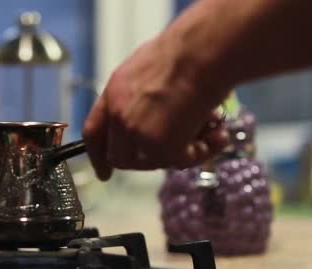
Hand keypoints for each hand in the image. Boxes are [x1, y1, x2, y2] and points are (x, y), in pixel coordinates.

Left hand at [82, 31, 230, 180]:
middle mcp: (119, 116)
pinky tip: (218, 135)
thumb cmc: (186, 51)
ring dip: (179, 154)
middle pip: (119, 157)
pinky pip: (180, 162)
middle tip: (174, 155)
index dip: (97, 157)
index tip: (104, 174)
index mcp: (113, 94)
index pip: (93, 133)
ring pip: (152, 162)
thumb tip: (151, 113)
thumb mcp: (147, 70)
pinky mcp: (161, 147)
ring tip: (209, 132)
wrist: (202, 53)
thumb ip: (139, 95)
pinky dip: (202, 152)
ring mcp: (137, 134)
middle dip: (145, 161)